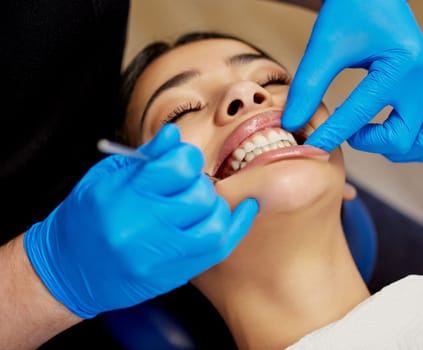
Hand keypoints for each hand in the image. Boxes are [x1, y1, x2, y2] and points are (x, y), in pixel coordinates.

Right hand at [24, 124, 257, 317]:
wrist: (69, 269)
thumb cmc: (86, 216)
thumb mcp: (106, 177)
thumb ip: (145, 156)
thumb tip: (175, 134)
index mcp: (123, 196)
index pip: (178, 167)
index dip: (187, 158)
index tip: (182, 162)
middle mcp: (142, 229)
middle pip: (199, 196)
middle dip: (199, 184)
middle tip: (186, 186)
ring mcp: (158, 257)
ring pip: (214, 225)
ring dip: (216, 206)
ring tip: (201, 203)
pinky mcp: (170, 276)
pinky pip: (217, 250)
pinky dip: (236, 226)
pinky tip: (245, 209)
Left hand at [281, 0, 422, 161]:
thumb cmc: (349, 12)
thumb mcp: (325, 47)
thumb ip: (307, 87)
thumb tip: (291, 124)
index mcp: (399, 66)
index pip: (359, 115)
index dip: (329, 136)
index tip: (310, 150)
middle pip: (403, 139)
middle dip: (370, 143)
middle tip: (348, 129)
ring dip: (398, 148)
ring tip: (368, 134)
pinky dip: (413, 140)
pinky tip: (384, 130)